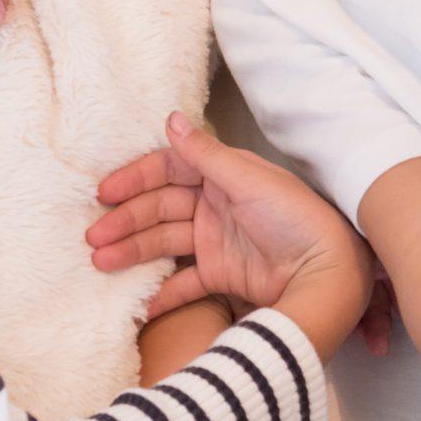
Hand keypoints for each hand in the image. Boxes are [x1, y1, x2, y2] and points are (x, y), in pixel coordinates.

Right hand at [87, 113, 372, 361]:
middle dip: (126, 221)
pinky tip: (137, 301)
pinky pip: (183, 283)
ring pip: (164, 243)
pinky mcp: (221, 276)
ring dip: (132, 252)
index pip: (169, 171)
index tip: (105, 193)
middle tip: (93, 237)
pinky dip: (161, 293)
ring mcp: (216, 242)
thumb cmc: (295, 218)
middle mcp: (216, 205)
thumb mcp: (248, 180)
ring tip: (101, 264)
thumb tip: (171, 118)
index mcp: (224, 176)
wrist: (327, 272)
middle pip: (160, 208)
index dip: (136, 179)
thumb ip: (205, 154)